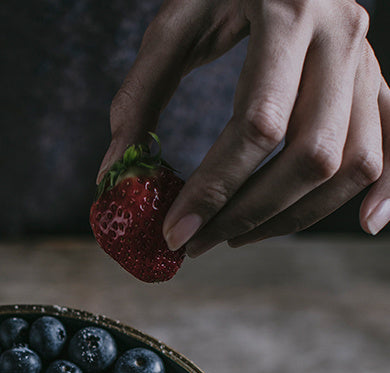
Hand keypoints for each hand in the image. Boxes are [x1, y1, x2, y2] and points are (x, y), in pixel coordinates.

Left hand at [99, 0, 389, 255]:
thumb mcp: (175, 21)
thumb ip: (140, 95)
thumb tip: (115, 175)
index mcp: (288, 11)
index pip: (257, 126)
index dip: (214, 191)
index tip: (176, 232)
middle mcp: (340, 36)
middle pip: (311, 156)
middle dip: (249, 214)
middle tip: (199, 243)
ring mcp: (367, 59)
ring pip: (354, 163)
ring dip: (296, 216)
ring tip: (239, 235)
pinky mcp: (376, 78)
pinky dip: (386, 188)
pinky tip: (364, 224)